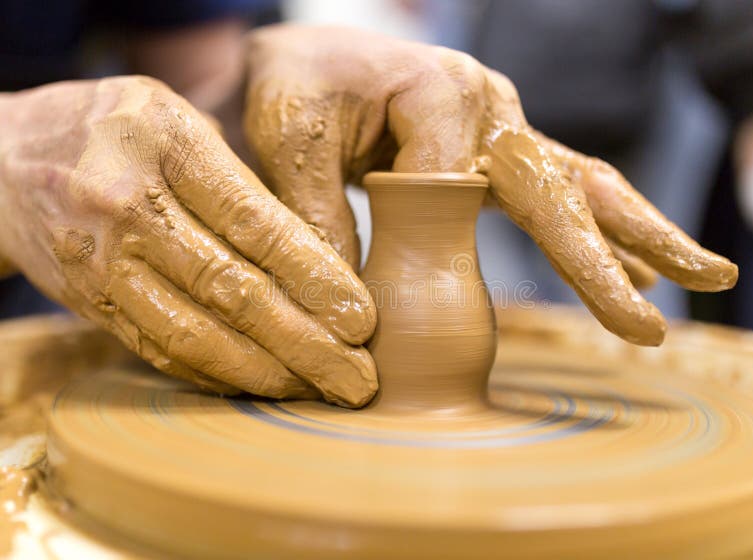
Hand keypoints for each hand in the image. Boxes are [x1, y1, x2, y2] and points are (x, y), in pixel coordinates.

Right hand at [0, 76, 376, 406]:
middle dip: (305, 344)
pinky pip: (161, 351)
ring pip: (196, 334)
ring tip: (320, 392)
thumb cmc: (113, 128)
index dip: (314, 277)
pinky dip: (217, 375)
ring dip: (265, 374)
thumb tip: (316, 257)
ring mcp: (104, 263)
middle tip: (358, 380)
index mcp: (167, 145)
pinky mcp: (91, 304)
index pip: (256, 223)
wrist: (2, 159)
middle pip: (232, 291)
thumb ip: (239, 179)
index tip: (362, 319)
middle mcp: (130, 207)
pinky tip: (263, 388)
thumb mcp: (177, 119)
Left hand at [244, 25, 736, 345]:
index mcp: (439, 93)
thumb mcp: (288, 138)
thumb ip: (320, 215)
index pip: (457, 189)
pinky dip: (597, 233)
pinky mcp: (498, 150)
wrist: (307, 58)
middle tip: (666, 312)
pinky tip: (638, 269)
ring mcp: (502, 128)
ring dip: (637, 237)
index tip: (408, 281)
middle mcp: (489, 107)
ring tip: (699, 279)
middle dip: (613, 252)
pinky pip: (555, 192)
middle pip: (562, 185)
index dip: (435, 240)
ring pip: (579, 186)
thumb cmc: (295, 85)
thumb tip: (353, 309)